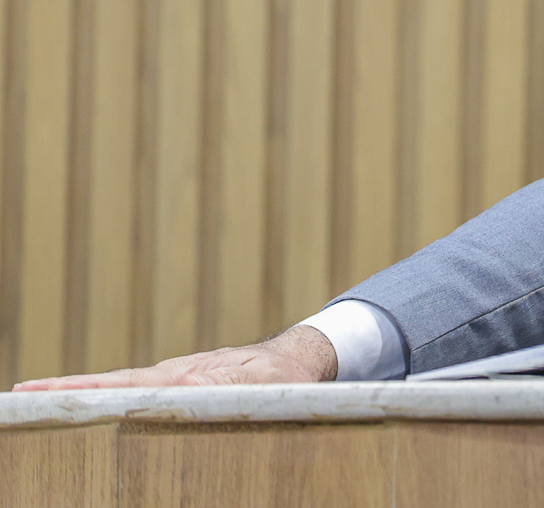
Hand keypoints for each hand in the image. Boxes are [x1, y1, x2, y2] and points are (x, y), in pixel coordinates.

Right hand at [12, 324, 337, 389]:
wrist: (293, 358)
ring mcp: (169, 376)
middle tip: (21, 394)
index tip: (64, 396)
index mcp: (192, 379)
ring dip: (74, 391)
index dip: (98, 394)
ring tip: (30, 396)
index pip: (135, 387)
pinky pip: (128, 388)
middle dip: (66, 390)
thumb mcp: (280, 391)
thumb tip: (245, 407)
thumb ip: (261, 400)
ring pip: (115, 384)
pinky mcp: (171, 382)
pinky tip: (76, 403)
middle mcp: (174, 374)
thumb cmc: (288, 380)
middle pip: (111, 383)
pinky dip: (97, 393)